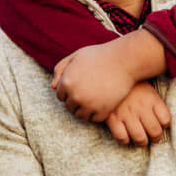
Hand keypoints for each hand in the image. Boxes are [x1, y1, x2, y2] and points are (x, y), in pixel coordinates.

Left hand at [52, 29, 166, 120]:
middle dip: (76, 101)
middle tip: (89, 93)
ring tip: (94, 100)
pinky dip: (97, 114)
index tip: (80, 86)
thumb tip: (52, 87)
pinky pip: (95, 119)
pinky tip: (102, 104)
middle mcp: (75, 95)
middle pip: (69, 107)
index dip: (69, 91)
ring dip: (85, 110)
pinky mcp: (103, 111)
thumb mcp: (76, 56)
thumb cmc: (100, 56)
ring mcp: (89, 105)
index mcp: (66, 82)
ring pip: (80, 115)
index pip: (60, 96)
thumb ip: (61, 69)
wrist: (123, 61)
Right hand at [105, 84, 171, 145]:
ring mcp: (126, 113)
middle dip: (156, 138)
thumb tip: (163, 122)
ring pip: (140, 137)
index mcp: (151, 98)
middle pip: (155, 131)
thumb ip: (155, 103)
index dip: (164, 126)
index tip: (161, 125)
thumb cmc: (131, 86)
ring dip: (142, 142)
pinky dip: (125, 141)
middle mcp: (141, 107)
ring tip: (141, 140)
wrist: (109, 76)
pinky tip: (126, 137)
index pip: (165, 120)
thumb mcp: (147, 89)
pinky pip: (122, 137)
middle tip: (153, 137)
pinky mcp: (113, 118)